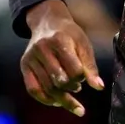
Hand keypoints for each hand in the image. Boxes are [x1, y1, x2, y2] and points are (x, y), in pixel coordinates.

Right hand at [22, 0, 104, 116]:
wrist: (47, 22)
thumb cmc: (69, 35)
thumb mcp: (83, 44)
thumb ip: (90, 66)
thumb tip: (99, 87)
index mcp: (59, 40)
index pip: (75, 70)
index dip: (82, 77)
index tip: (83, 76)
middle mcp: (42, 48)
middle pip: (60, 81)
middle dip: (72, 88)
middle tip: (78, 87)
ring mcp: (31, 57)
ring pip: (47, 88)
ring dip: (62, 99)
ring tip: (71, 98)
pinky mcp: (24, 65)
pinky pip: (33, 89)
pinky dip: (46, 99)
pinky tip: (56, 101)